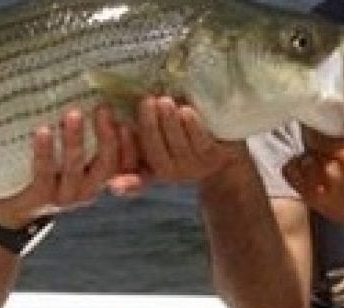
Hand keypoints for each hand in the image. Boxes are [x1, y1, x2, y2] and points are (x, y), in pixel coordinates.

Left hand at [0, 106, 122, 227]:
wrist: (16, 205)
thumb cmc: (50, 168)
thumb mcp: (73, 153)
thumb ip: (90, 133)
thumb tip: (100, 90)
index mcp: (102, 177)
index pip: (127, 163)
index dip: (132, 144)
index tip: (131, 119)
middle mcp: (89, 190)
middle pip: (107, 165)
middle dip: (107, 136)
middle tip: (103, 108)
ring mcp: (66, 197)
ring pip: (75, 168)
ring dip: (75, 140)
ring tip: (72, 114)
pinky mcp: (41, 199)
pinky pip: (45, 173)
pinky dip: (45, 151)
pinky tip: (43, 131)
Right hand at [111, 96, 238, 194]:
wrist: (222, 158)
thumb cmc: (184, 139)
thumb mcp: (162, 137)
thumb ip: (146, 127)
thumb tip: (130, 103)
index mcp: (150, 165)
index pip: (133, 159)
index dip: (126, 145)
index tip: (121, 126)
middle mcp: (169, 171)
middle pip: (155, 151)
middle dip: (150, 125)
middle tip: (147, 101)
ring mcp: (192, 167)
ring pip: (178, 147)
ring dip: (170, 123)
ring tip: (165, 102)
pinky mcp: (213, 158)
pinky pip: (201, 143)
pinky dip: (192, 126)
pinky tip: (186, 111)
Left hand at [282, 117, 343, 241]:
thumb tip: (339, 107)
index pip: (321, 128)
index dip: (323, 120)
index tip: (328, 120)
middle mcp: (329, 173)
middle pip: (310, 141)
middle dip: (320, 138)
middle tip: (332, 141)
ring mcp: (317, 188)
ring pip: (302, 156)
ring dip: (312, 154)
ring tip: (327, 157)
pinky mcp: (311, 199)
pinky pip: (291, 173)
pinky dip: (300, 167)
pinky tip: (315, 168)